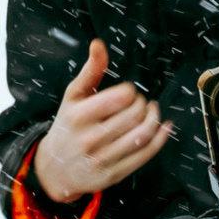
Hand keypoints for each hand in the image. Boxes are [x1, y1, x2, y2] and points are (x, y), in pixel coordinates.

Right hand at [32, 40, 173, 201]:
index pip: (121, 97)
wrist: (54, 169)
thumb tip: (99, 44)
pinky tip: (164, 127)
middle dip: (143, 104)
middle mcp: (89, 138)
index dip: (131, 92)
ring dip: (154, 119)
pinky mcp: (113, 174)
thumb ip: (90, 70)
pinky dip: (161, 138)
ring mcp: (101, 159)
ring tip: (151, 112)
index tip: (128, 93)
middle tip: (140, 103)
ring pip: (142, 134)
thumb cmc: (68, 126)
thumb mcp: (73, 96)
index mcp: (79, 115)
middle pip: (135, 115)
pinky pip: (144, 154)